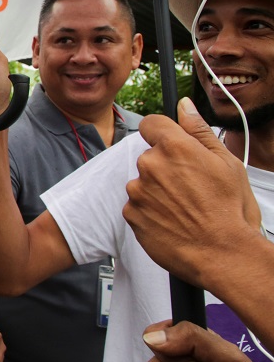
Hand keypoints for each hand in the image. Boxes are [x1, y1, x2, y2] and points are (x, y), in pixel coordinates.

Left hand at [123, 98, 263, 286]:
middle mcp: (150, 165)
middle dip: (165, 166)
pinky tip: (172, 221)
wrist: (223, 255)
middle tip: (191, 188)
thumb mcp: (227, 163)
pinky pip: (137, 204)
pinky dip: (150, 211)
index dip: (163, 133)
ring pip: (143, 181)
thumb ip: (199, 131)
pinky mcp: (131, 213)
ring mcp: (138, 190)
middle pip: (149, 156)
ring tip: (184, 208)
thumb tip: (184, 106)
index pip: (152, 123)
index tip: (173, 146)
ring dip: (157, 190)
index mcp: (175, 147)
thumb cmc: (231, 211)